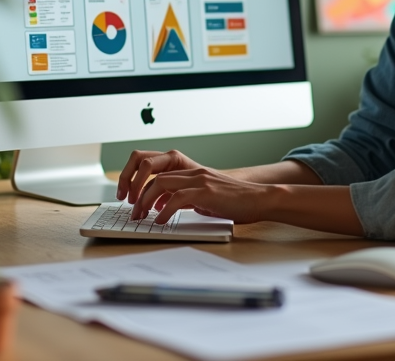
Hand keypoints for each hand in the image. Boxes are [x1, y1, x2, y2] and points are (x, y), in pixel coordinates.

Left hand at [131, 166, 275, 224]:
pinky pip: (177, 197)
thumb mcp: (208, 199)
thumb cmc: (237, 202)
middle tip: (134, 213)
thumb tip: (168, 208)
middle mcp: (194, 173)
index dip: (144, 188)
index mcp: (194, 174)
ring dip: (146, 201)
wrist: (260, 199)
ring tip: (142, 217)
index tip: (137, 204)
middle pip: (155, 176)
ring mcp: (200, 180)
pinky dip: (165, 210)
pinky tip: (161, 221)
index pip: (160, 174)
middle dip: (139, 194)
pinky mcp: (206, 191)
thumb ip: (189, 199)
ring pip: (162, 183)